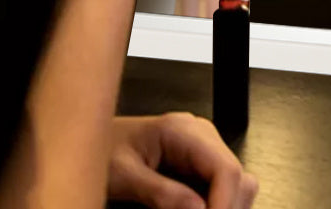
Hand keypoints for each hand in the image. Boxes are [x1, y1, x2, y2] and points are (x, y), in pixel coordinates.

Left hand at [108, 114, 257, 208]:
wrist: (92, 137)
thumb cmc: (102, 148)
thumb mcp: (123, 174)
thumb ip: (159, 192)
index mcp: (184, 130)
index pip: (225, 168)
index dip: (225, 204)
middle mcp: (201, 136)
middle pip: (238, 178)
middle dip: (226, 208)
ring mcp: (203, 150)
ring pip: (238, 184)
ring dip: (224, 206)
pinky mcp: (199, 165)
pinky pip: (222, 188)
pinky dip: (216, 205)